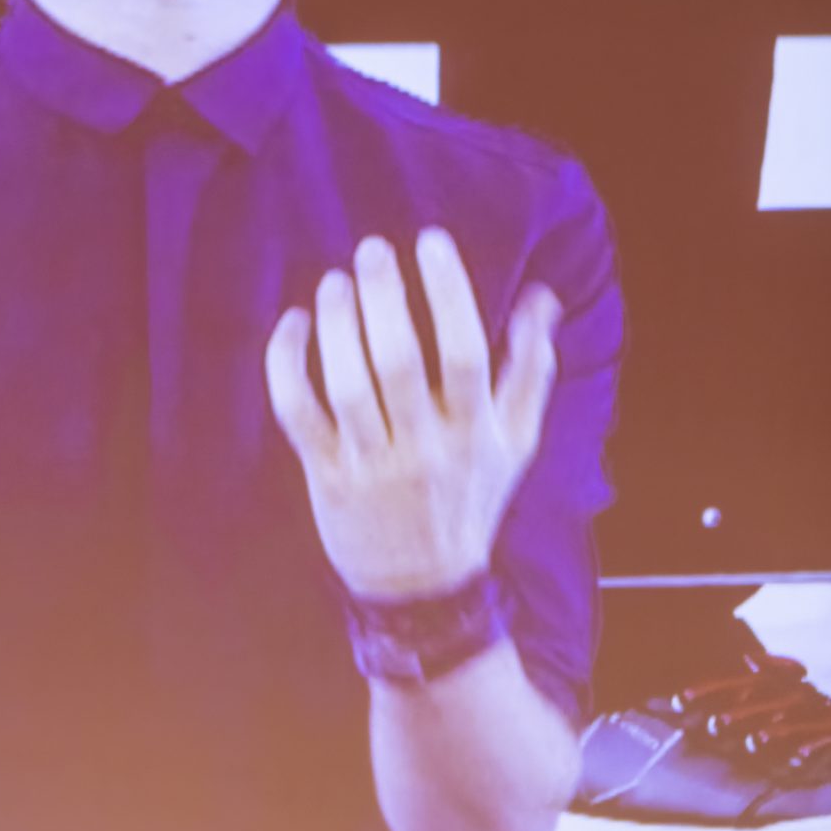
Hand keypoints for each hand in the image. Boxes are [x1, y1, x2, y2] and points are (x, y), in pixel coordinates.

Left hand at [265, 229, 560, 600]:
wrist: (424, 588)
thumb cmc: (471, 500)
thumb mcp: (515, 440)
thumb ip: (530, 368)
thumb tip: (542, 297)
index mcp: (474, 434)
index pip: (465, 354)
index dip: (447, 294)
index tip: (430, 243)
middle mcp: (424, 450)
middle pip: (399, 365)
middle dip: (384, 301)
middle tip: (372, 251)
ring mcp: (373, 466)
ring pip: (347, 388)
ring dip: (338, 329)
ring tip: (336, 282)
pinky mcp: (328, 479)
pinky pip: (300, 416)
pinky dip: (288, 369)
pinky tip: (293, 325)